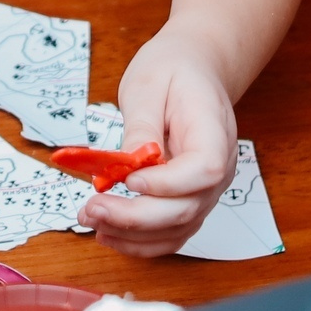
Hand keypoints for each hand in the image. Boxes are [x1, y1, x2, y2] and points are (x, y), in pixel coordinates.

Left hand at [84, 33, 235, 254]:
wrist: (195, 69)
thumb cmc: (174, 70)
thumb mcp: (150, 84)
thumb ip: (141, 126)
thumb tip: (126, 164)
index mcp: (214, 133)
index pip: (203, 170)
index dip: (167, 183)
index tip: (128, 179)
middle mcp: (218, 170)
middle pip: (186, 209)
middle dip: (135, 217)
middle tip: (92, 209)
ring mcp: (206, 190)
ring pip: (177, 230)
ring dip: (132, 235)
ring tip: (91, 220)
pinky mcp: (189, 200)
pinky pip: (170, 232)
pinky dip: (140, 241)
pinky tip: (109, 233)